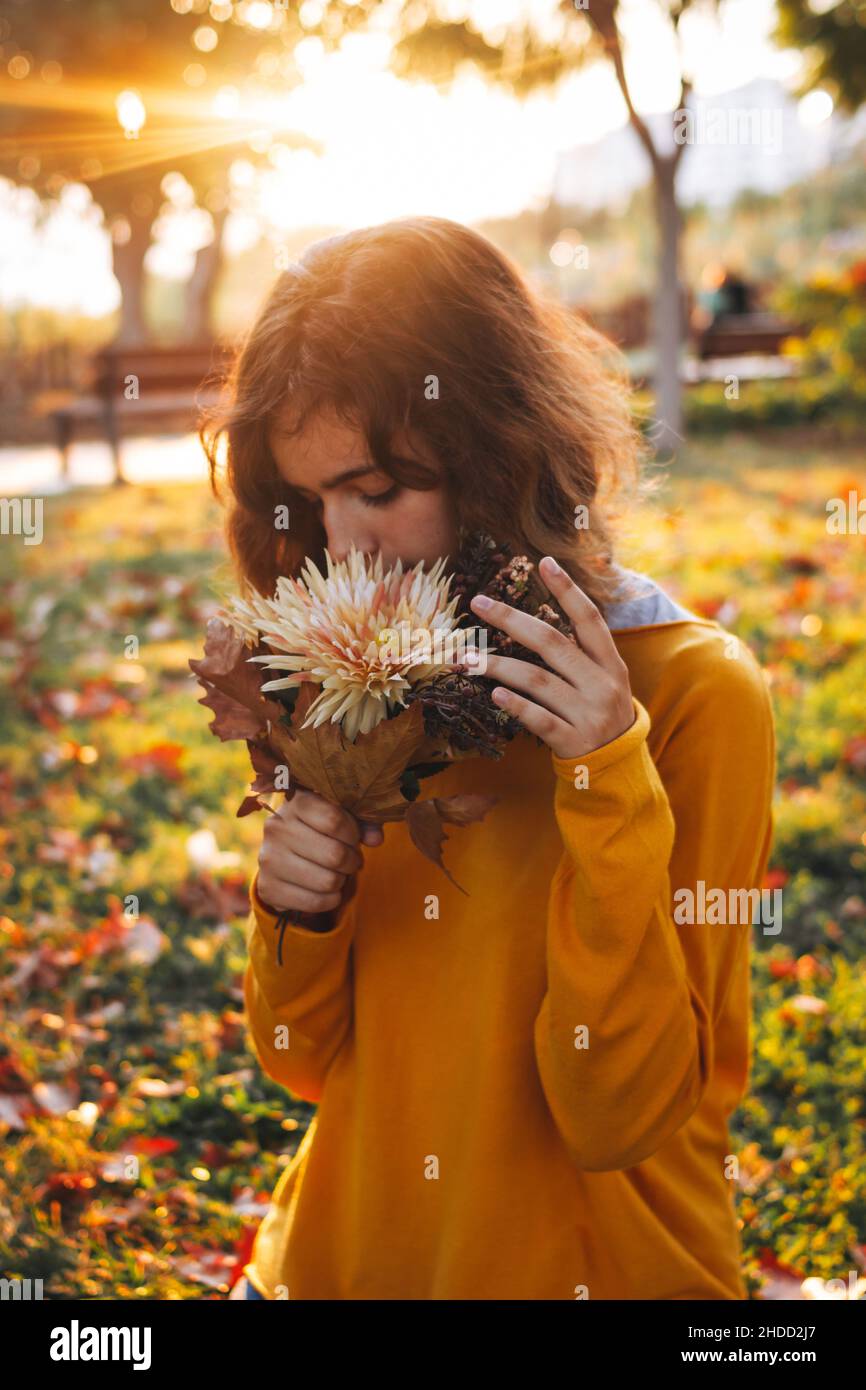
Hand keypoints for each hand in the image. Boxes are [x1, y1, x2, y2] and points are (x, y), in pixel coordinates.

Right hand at [256, 789, 382, 915]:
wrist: (284, 853)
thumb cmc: (320, 829)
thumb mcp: (342, 816)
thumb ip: (363, 823)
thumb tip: (376, 839)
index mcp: (296, 802)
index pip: (334, 820)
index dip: (353, 834)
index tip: (354, 839)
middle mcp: (276, 828)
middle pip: (334, 854)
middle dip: (352, 861)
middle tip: (351, 860)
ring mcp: (268, 859)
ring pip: (327, 881)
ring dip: (342, 881)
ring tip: (338, 873)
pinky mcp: (268, 888)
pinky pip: (315, 902)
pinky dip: (330, 899)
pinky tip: (327, 890)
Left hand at [467, 555, 634, 760]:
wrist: (616, 767)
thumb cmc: (600, 712)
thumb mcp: (605, 679)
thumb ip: (582, 651)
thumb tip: (538, 615)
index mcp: (611, 663)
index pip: (590, 619)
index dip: (568, 590)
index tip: (543, 562)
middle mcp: (602, 684)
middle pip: (552, 643)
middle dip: (512, 619)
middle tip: (478, 603)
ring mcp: (588, 714)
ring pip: (537, 681)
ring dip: (498, 665)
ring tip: (467, 656)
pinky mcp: (572, 741)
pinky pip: (539, 719)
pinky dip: (515, 705)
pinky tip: (493, 694)